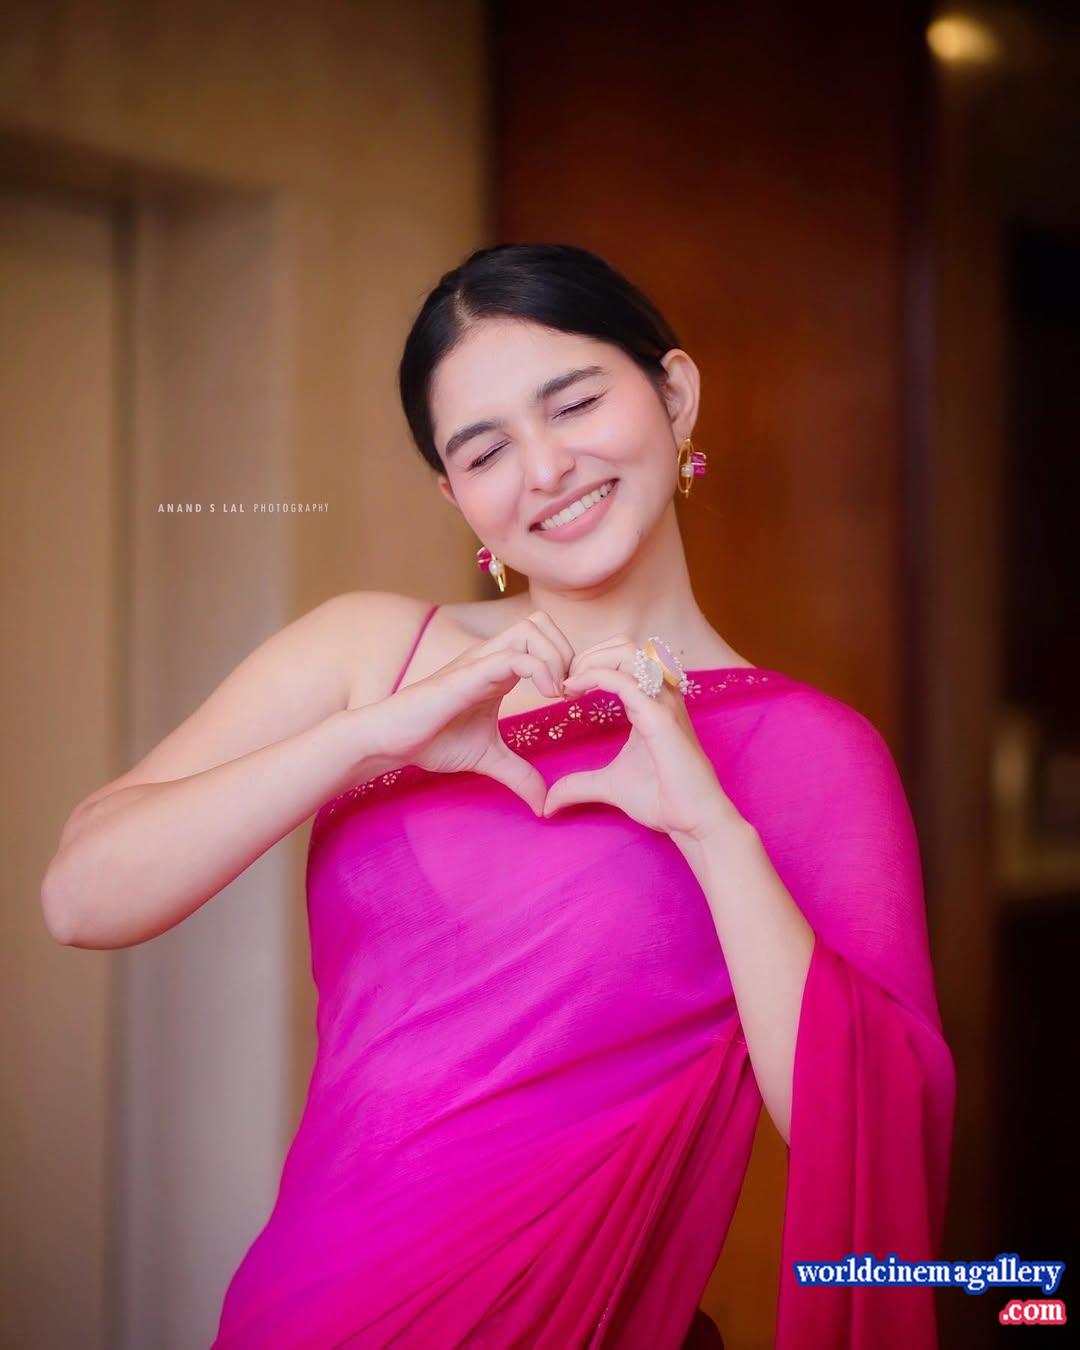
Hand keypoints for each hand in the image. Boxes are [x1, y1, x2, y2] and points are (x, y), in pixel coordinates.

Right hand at [372, 611, 573, 815]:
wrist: (391, 741)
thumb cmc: (431, 741)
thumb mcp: (488, 758)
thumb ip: (519, 775)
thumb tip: (544, 804)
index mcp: (499, 669)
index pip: (544, 638)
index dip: (567, 661)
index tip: (573, 698)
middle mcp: (491, 656)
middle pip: (542, 622)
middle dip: (567, 652)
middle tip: (570, 692)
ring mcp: (480, 661)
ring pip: (532, 628)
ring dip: (556, 657)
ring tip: (558, 694)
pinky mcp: (469, 673)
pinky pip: (515, 656)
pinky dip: (541, 670)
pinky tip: (546, 698)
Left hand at [541, 637, 744, 840]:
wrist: (692, 821)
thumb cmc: (662, 799)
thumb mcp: (610, 786)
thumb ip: (579, 786)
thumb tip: (547, 803)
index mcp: (654, 703)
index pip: (624, 659)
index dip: (591, 664)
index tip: (564, 688)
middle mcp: (662, 696)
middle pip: (624, 645)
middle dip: (588, 655)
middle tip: (564, 682)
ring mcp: (664, 703)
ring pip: (627, 652)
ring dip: (591, 660)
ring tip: (569, 684)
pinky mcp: (661, 718)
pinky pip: (624, 681)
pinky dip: (594, 677)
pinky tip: (572, 692)